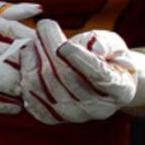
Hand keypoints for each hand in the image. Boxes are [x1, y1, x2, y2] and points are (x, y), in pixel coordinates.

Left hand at [21, 21, 135, 124]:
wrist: (98, 80)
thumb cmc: (108, 58)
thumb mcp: (115, 46)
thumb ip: (105, 44)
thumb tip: (94, 48)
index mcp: (120, 90)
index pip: (99, 76)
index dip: (80, 60)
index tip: (64, 45)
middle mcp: (97, 108)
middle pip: (65, 77)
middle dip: (50, 48)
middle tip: (44, 27)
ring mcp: (72, 115)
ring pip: (42, 86)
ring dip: (32, 58)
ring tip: (36, 41)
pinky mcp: (50, 117)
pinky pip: (29, 95)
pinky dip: (24, 73)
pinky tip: (29, 58)